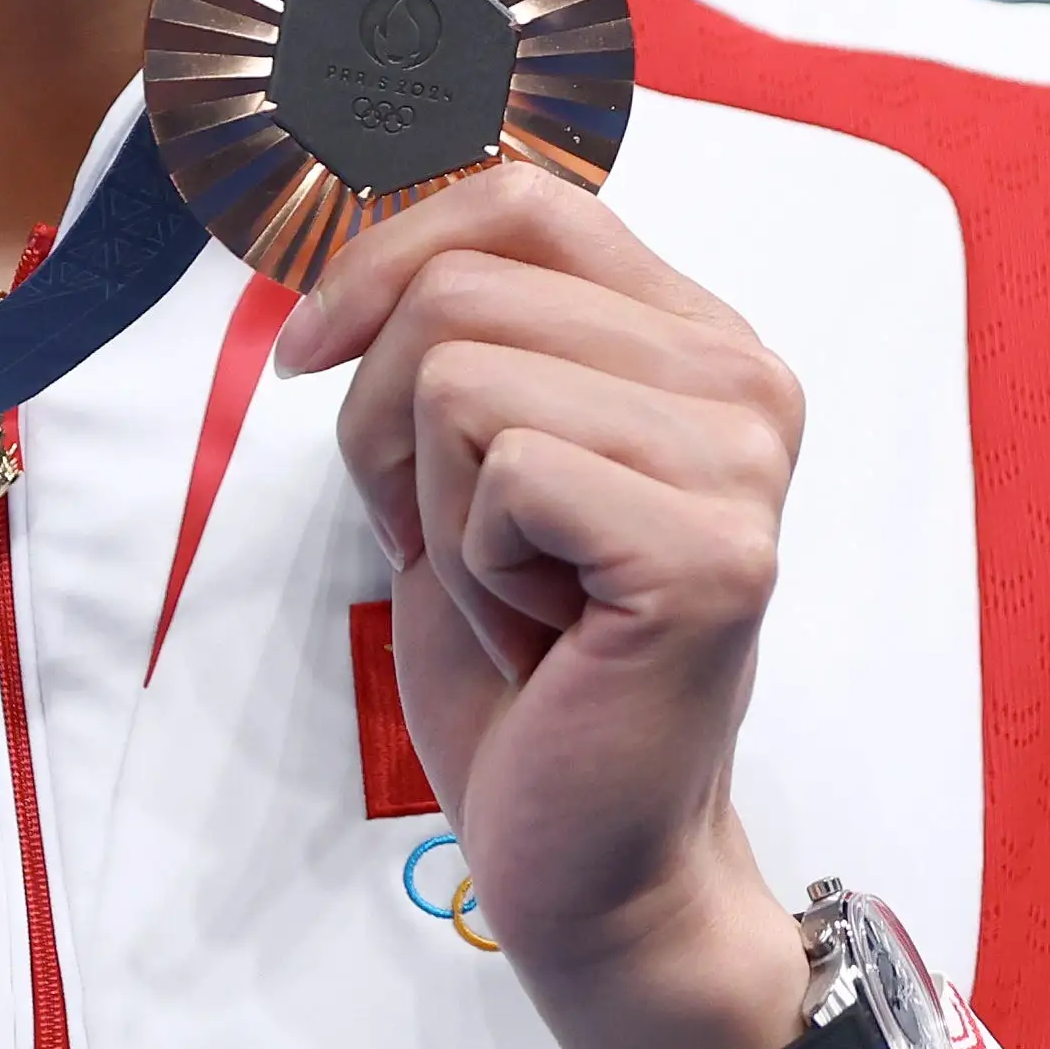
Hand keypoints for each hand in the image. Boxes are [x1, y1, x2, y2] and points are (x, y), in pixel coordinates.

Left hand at [274, 163, 929, 1048]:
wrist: (588, 854)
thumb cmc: (522, 661)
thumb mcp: (466, 452)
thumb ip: (454, 323)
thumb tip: (349, 195)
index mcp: (696, 333)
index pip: (517, 195)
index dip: (382, 254)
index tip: (307, 350)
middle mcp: (743, 375)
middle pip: (458, 288)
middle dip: (387, 424)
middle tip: (456, 543)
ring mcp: (741, 460)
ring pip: (460, 376)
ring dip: (435, 506)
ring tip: (515, 592)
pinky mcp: (712, 549)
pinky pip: (501, 475)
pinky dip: (475, 569)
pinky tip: (544, 635)